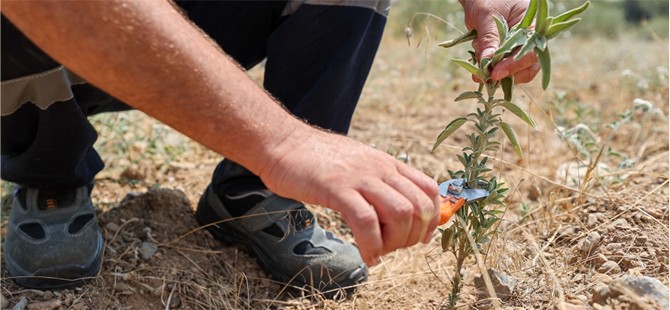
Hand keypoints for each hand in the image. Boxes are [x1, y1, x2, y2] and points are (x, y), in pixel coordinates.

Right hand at [259, 126, 439, 265]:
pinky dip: (371, 245)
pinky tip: (365, 255)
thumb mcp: (356, 164)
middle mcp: (379, 168)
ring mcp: (359, 177)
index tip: (421, 236)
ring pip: (400, 213)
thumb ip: (376, 182)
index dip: (433, 218)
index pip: (429, 189)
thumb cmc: (315, 159)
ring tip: (379, 251)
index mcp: (387, 163)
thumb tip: (393, 208)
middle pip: (419, 206)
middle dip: (414, 237)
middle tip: (393, 248)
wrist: (282, 143)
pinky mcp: (337, 188)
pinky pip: (366, 221)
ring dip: (395, 242)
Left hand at [460, 0, 539, 82]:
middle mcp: (526, 40)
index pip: (530, 52)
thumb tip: (489, 60)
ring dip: (494, 73)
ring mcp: (514, 48)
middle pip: (526, 67)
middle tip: (487, 78)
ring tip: (478, 68)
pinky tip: (476, 68)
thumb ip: (489, 37)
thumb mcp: (487, 15)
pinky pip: (497, 68)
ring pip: (511, 71)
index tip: (497, 73)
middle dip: (506, 75)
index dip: (515, 65)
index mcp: (531, 27)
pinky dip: (486, 71)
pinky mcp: (501, 54)